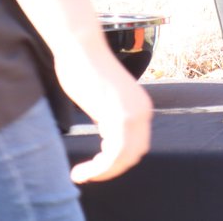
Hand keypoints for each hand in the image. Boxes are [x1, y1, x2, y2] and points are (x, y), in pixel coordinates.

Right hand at [59, 36, 152, 182]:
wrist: (81, 47)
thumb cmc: (86, 68)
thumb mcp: (104, 99)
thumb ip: (110, 117)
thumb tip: (108, 137)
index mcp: (141, 107)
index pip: (137, 146)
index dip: (118, 162)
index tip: (96, 168)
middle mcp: (143, 112)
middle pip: (133, 155)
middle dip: (111, 170)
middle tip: (88, 174)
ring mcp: (132, 114)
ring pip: (123, 158)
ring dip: (102, 172)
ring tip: (81, 175)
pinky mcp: (118, 115)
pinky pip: (113, 154)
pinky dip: (98, 168)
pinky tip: (80, 171)